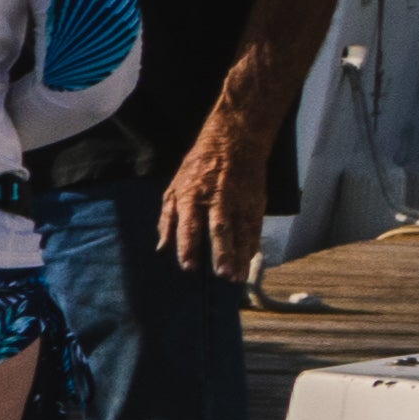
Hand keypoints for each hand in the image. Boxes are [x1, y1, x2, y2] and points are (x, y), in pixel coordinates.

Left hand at [154, 111, 268, 272]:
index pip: (189, 224)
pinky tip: (250, 260)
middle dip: (221, 252)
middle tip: (222, 275)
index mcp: (191, 196)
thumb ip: (168, 219)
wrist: (234, 142)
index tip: (188, 266)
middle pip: (220, 229)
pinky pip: (254, 227)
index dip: (188, 246)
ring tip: (237, 277)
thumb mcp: (174, 188)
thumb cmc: (198, 168)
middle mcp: (217, 199)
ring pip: (241, 231)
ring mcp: (239, 200)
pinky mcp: (256, 201)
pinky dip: (253, 245)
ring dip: (240, 256)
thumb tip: (162, 248)